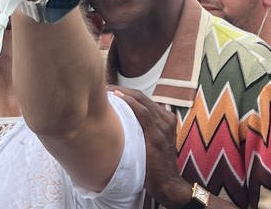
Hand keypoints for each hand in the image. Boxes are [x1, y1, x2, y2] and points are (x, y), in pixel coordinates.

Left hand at [110, 86, 190, 207]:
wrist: (167, 183)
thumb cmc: (154, 165)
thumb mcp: (150, 142)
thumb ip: (141, 130)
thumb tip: (118, 122)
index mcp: (165, 118)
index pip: (142, 98)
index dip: (125, 92)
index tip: (108, 90)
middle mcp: (166, 119)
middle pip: (140, 96)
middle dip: (121, 90)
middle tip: (102, 86)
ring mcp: (163, 126)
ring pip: (141, 100)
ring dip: (122, 93)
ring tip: (105, 89)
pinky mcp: (157, 135)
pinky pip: (143, 112)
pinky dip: (130, 102)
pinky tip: (118, 97)